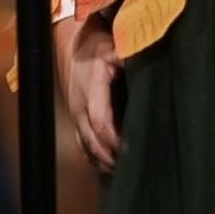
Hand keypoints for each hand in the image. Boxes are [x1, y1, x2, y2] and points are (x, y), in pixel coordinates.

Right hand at [53, 14, 123, 173]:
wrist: (70, 44)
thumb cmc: (95, 46)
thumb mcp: (112, 47)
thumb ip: (127, 57)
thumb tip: (144, 63)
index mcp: (91, 90)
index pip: (100, 121)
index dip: (114, 139)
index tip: (131, 150)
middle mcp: (80, 106)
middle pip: (92, 140)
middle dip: (110, 156)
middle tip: (131, 166)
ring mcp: (75, 113)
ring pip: (85, 144)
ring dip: (102, 159)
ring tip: (121, 170)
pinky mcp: (75, 116)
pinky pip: (80, 141)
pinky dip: (92, 155)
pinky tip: (105, 164)